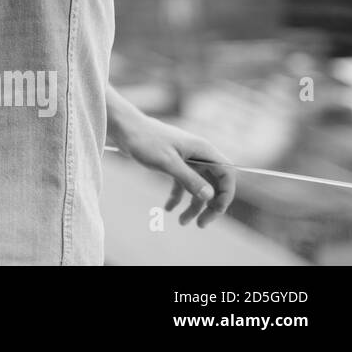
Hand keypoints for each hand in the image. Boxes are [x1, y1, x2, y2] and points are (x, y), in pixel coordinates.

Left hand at [116, 115, 236, 227]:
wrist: (124, 127)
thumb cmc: (145, 140)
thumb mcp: (167, 162)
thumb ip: (189, 179)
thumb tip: (210, 196)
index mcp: (203, 150)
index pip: (227, 174)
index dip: (225, 194)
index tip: (215, 211)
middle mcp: (198, 155)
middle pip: (214, 184)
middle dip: (210, 205)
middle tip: (201, 224)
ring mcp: (186, 159)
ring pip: (197, 187)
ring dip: (192, 205)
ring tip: (182, 222)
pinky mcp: (173, 163)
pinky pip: (181, 184)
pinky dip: (177, 196)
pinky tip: (168, 209)